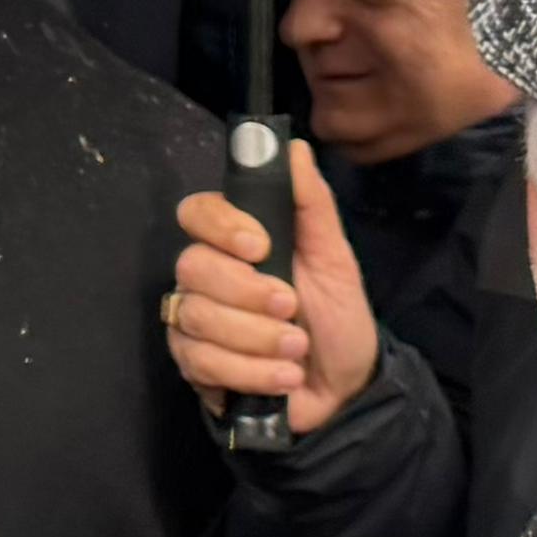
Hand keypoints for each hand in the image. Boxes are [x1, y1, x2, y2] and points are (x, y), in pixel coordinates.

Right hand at [168, 143, 377, 433]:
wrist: (345, 389)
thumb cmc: (338, 319)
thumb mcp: (335, 259)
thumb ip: (312, 204)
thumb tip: (293, 147)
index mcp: (236, 243)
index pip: (196, 213)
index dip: (221, 227)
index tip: (261, 246)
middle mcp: (206, 277)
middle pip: (191, 267)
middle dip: (248, 293)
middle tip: (291, 308)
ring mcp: (193, 322)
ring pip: (195, 317)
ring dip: (256, 338)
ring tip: (295, 351)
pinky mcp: (194, 366)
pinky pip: (200, 361)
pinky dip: (249, 372)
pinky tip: (281, 378)